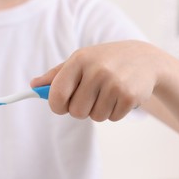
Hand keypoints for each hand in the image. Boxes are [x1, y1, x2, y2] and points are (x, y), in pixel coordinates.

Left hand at [31, 40, 161, 121]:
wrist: (144, 59)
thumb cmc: (105, 60)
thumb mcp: (80, 60)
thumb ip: (56, 75)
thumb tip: (33, 86)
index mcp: (79, 60)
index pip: (57, 94)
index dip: (56, 104)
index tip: (60, 105)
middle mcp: (96, 70)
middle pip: (76, 111)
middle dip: (80, 109)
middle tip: (90, 95)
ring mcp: (114, 83)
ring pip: (94, 117)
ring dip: (98, 110)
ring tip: (107, 92)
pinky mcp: (129, 96)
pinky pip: (111, 118)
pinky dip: (113, 112)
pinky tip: (120, 95)